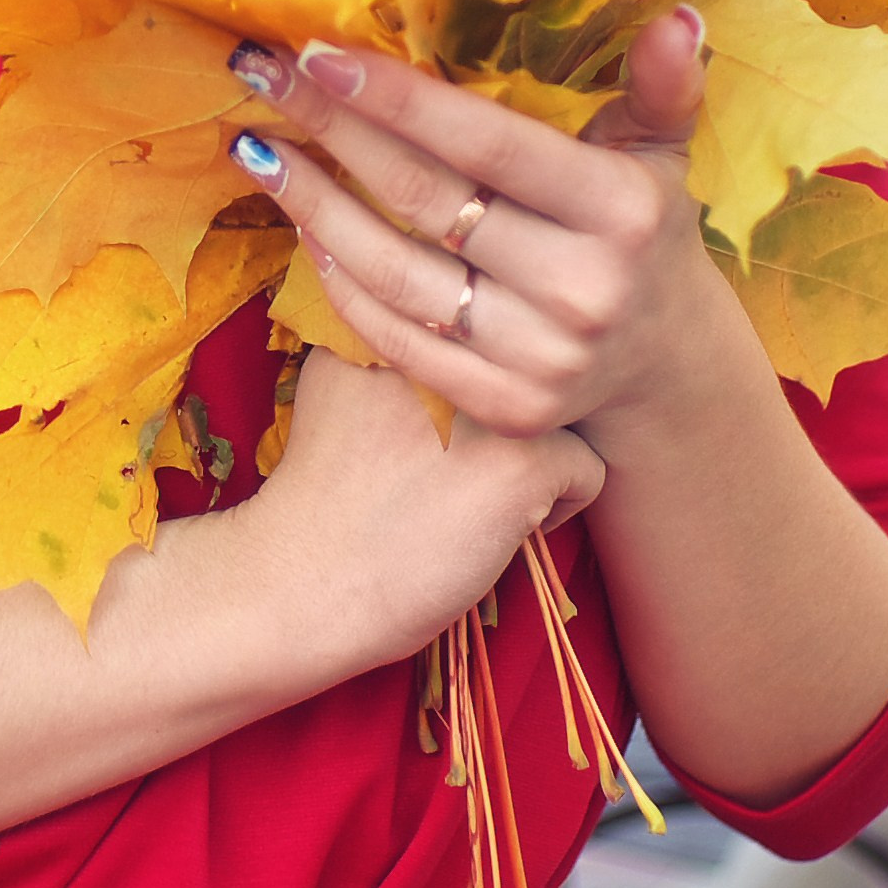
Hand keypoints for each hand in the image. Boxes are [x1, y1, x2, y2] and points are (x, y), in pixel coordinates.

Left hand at [225, 9, 715, 451]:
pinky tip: (304, 230)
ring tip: (261, 150)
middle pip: (423, 197)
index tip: (314, 52)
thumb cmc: (640, 225)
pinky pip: (396, 339)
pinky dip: (340, 284)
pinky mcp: (506, 407)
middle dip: (329, 128)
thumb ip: (660, 86)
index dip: (395, 97)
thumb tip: (676, 17)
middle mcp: (583, 287)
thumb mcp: (659, 151)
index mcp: (620, 209)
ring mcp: (542, 357)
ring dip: (312, 206)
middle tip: (258, 76)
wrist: (663, 358)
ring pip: (393, 272)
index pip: (484, 142)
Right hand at [230, 352, 605, 682]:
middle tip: (457, 462)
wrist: (301, 576)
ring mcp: (493, 399)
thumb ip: (391, 333)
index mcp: (408, 310)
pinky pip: (586, 470)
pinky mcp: (524, 462)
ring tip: (476, 493)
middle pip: (537, 358)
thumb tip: (443, 316)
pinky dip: (554, 509)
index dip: (480, 372)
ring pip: (566, 409)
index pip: (497, 317)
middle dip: (513, 406)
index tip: (441, 421)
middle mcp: (457, 343)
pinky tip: (493, 530)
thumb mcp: (334, 374)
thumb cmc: (319, 490)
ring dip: (536, 450)